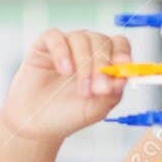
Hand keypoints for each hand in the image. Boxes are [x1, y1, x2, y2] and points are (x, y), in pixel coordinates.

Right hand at [0, 29, 132, 142]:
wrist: (37, 125)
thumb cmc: (68, 115)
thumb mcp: (96, 110)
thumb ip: (113, 94)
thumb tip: (124, 76)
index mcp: (104, 62)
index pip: (119, 44)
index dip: (123, 52)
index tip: (124, 66)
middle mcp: (87, 50)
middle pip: (101, 41)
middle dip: (102, 65)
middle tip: (99, 90)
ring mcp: (65, 46)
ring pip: (81, 38)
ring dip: (84, 63)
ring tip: (81, 90)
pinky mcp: (43, 46)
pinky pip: (55, 37)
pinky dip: (62, 51)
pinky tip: (64, 70)